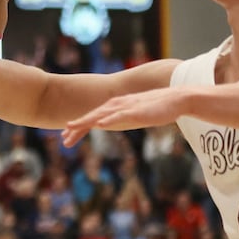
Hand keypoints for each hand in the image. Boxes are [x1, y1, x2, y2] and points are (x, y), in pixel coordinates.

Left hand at [63, 89, 190, 145]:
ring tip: (71, 127)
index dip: (79, 126)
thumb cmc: (156, 108)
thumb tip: (110, 125)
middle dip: (77, 127)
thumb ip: (121, 118)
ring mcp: (125, 107)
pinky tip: (99, 124)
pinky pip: (119, 115)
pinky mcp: (135, 110)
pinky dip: (108, 120)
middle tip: (64, 139)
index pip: (93, 117)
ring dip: (86, 122)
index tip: (66, 135)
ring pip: (101, 115)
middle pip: (92, 116)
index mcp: (115, 107)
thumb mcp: (134, 115)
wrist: (175, 99)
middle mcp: (116, 105)